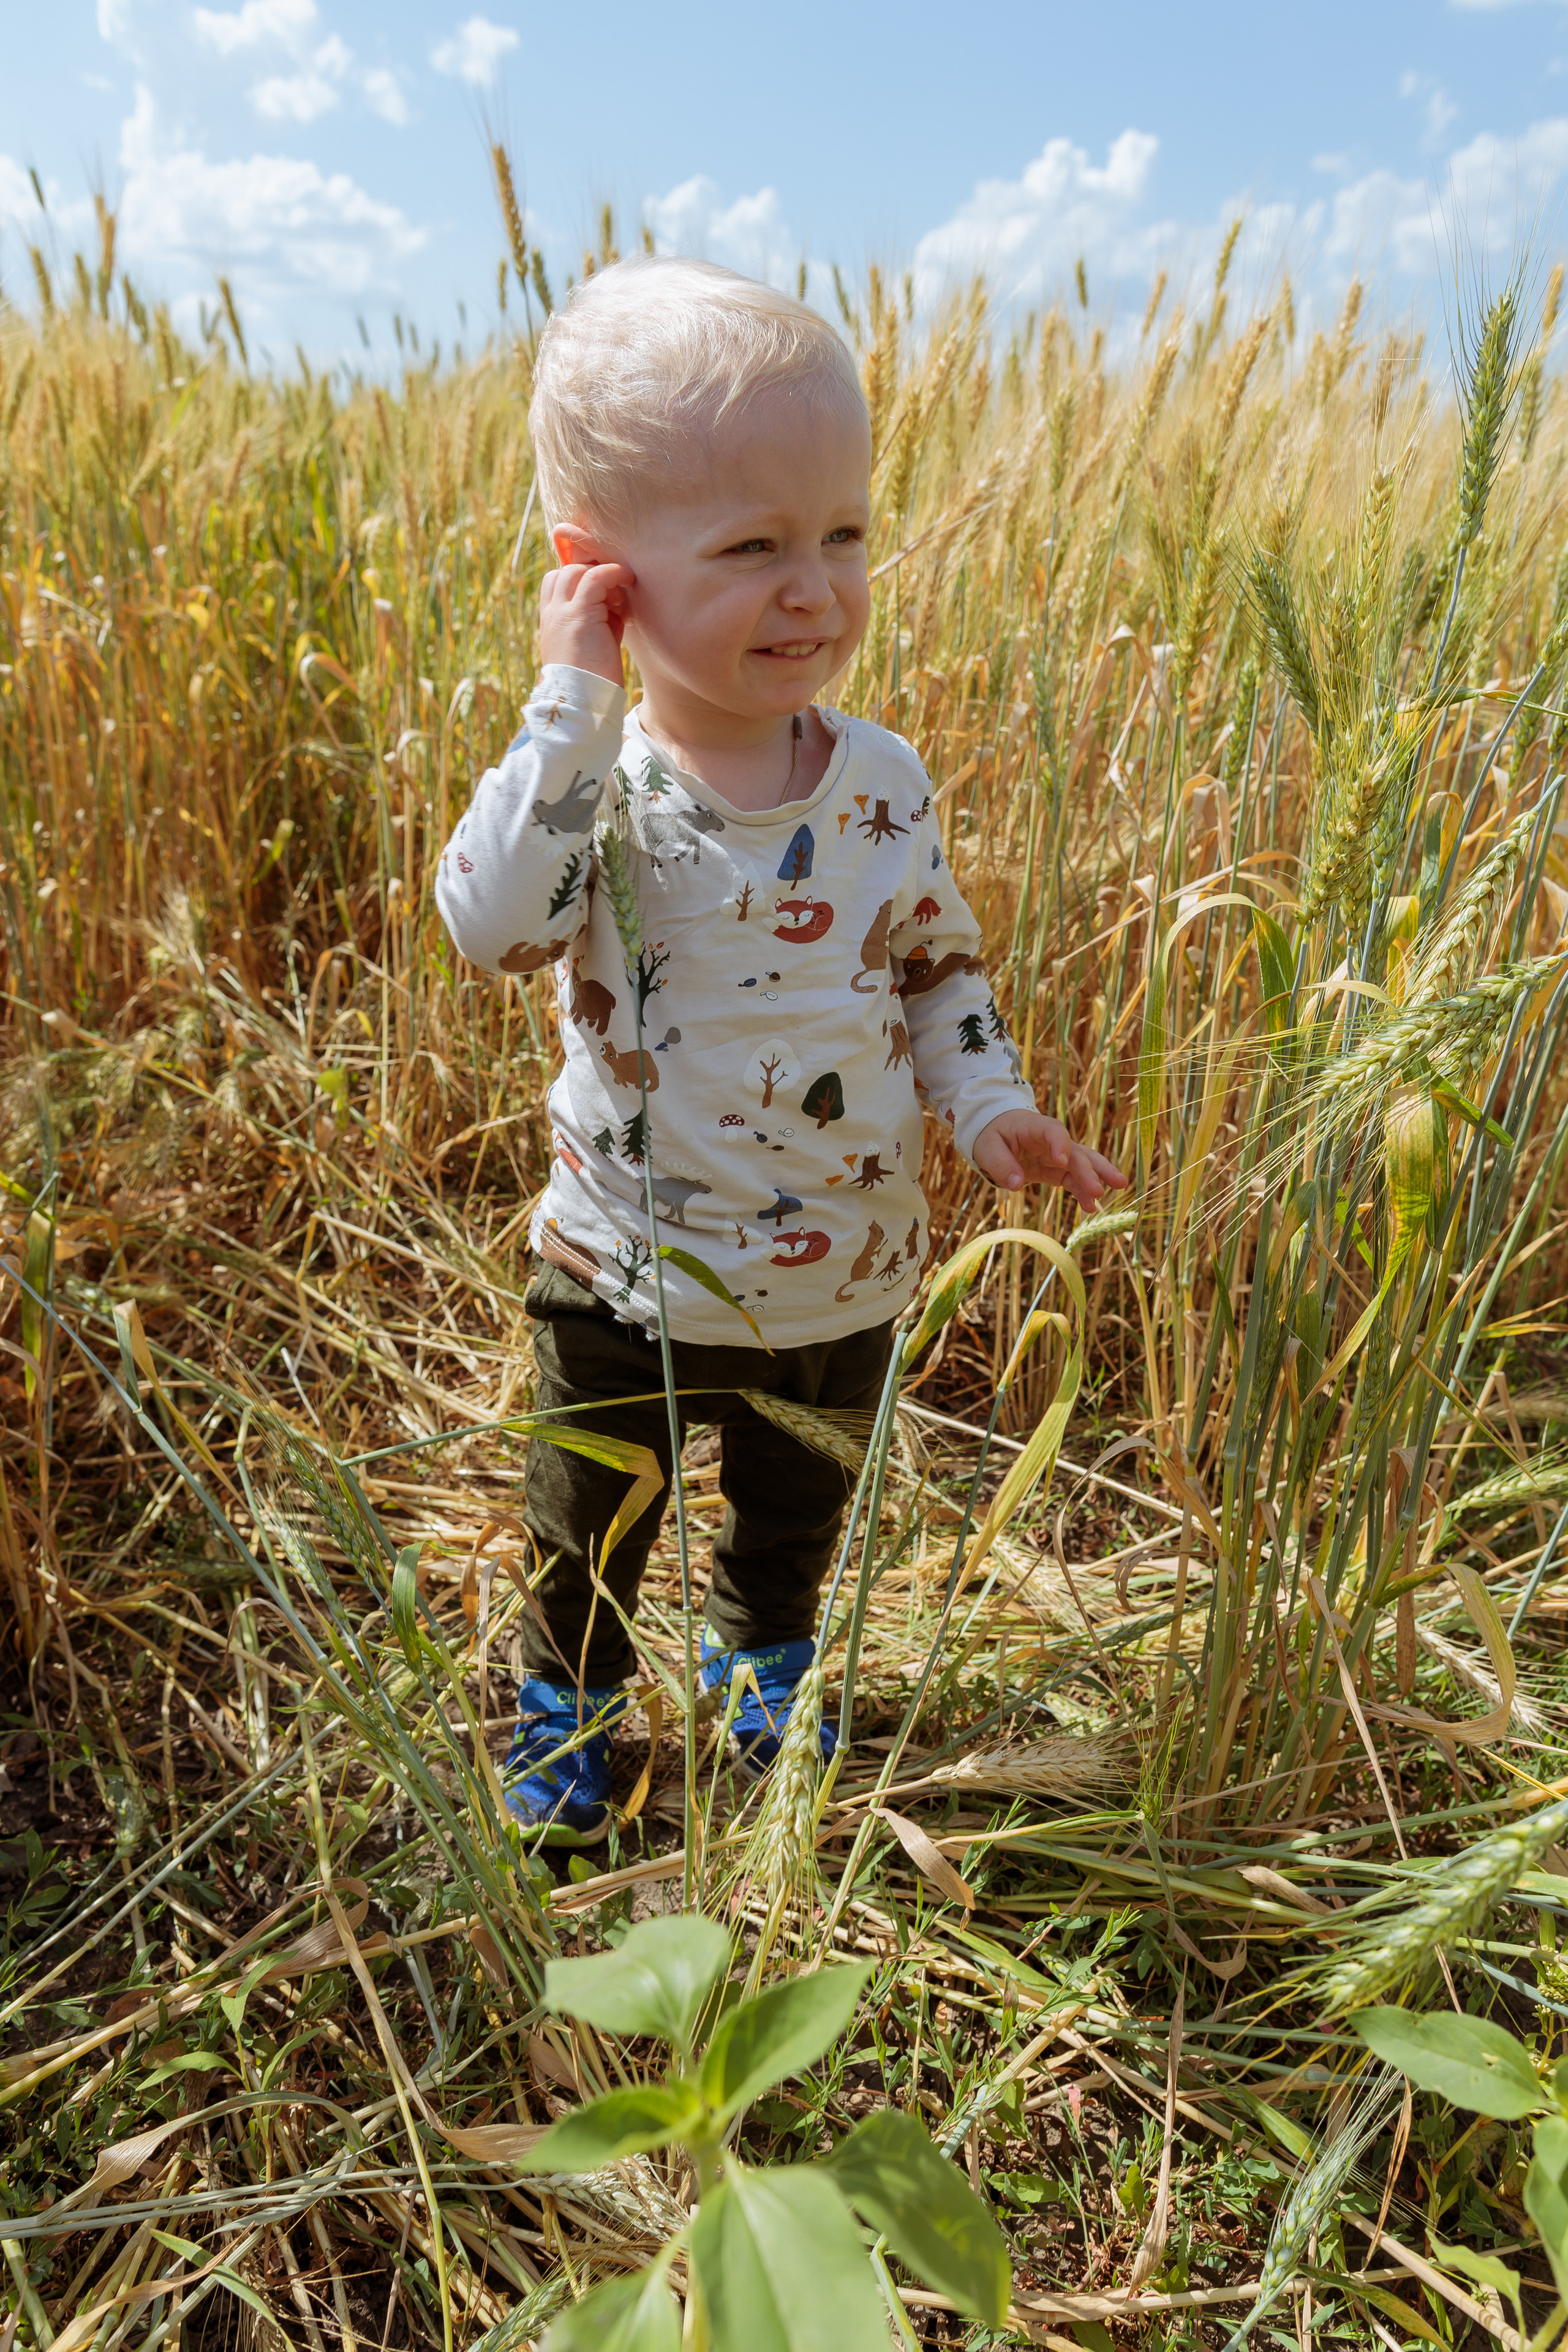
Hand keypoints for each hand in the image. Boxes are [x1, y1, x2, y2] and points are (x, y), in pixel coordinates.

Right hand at [539, 560, 634, 687]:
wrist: (583, 703)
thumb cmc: (593, 680)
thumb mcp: (594, 644)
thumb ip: (601, 621)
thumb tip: (616, 604)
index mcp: (550, 623)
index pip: (555, 584)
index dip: (578, 580)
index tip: (604, 594)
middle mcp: (551, 615)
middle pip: (563, 573)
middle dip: (590, 573)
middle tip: (613, 592)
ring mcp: (561, 613)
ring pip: (575, 571)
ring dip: (601, 573)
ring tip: (620, 593)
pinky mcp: (578, 615)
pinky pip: (594, 578)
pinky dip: (612, 573)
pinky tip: (627, 579)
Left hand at [972, 1111, 1128, 1212]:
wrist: (996, 1134)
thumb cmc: (992, 1135)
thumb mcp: (987, 1148)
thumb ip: (1000, 1164)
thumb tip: (1016, 1183)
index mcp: (1033, 1127)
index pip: (1053, 1131)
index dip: (1060, 1144)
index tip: (1061, 1161)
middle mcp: (1051, 1140)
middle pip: (1075, 1151)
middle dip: (1089, 1169)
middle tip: (1100, 1188)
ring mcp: (1057, 1155)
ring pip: (1083, 1163)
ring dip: (1099, 1177)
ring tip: (1117, 1189)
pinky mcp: (1057, 1169)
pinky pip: (1073, 1179)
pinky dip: (1082, 1192)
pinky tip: (1090, 1207)